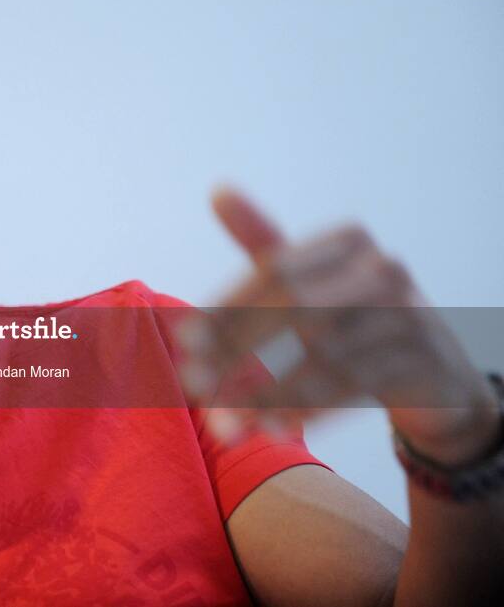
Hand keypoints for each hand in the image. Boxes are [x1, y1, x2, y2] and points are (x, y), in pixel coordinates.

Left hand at [176, 186, 500, 466]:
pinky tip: (268, 427)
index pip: (273, 272)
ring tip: (223, 422)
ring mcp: (408, 316)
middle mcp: (383, 270)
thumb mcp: (310, 275)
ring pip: (319, 358)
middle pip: (294, 308)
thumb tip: (217, 189)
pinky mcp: (420, 363)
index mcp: (347, 240)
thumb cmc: (353, 314)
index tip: (183, 340)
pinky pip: (351, 389)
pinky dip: (305, 411)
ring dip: (264, 394)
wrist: (435, 369)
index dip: (226, 307)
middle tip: (193, 384)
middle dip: (237, 350)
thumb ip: (263, 241)